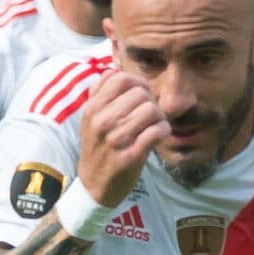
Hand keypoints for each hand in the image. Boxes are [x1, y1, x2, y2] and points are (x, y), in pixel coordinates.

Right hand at [75, 70, 172, 208]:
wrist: (94, 185)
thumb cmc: (98, 148)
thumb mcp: (90, 119)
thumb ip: (100, 93)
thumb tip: (114, 69)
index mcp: (92, 108)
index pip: (121, 78)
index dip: (137, 84)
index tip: (141, 96)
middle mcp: (102, 122)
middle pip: (140, 93)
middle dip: (151, 101)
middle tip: (149, 115)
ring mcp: (116, 139)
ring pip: (152, 110)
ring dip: (159, 117)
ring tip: (153, 126)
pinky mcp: (131, 156)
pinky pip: (158, 131)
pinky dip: (163, 131)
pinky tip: (157, 136)